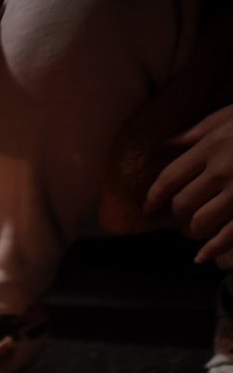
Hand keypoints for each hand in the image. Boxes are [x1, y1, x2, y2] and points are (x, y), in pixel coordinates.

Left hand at [145, 103, 232, 263]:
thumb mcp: (231, 116)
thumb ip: (199, 131)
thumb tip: (168, 143)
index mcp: (212, 147)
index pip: (169, 178)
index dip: (154, 196)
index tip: (148, 207)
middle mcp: (222, 170)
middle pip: (182, 203)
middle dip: (178, 214)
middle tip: (182, 216)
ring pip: (201, 222)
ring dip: (195, 229)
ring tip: (199, 228)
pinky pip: (229, 234)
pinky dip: (213, 248)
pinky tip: (202, 257)